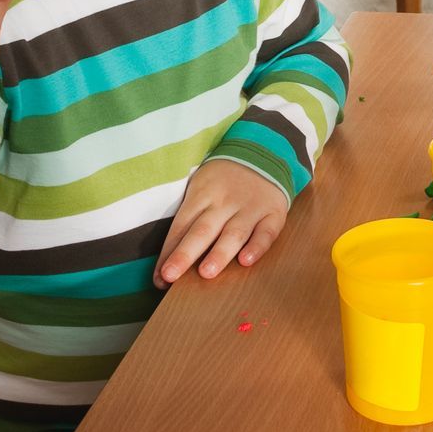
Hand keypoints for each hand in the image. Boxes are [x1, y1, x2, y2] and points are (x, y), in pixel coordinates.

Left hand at [153, 160, 287, 287]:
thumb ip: (189, 221)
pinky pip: (266, 232)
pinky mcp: (273, 213)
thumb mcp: (201, 189)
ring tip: (206, 273)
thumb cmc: (224, 180)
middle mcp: (224, 203)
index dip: (169, 252)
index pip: (181, 227)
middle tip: (171, 275)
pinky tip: (246, 261)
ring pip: (233, 233)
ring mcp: (250, 208)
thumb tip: (169, 259)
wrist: (263, 153)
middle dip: (185, 254)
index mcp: (201, 196)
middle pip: (202, 230)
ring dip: (219, 254)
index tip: (159, 278)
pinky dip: (257, 246)